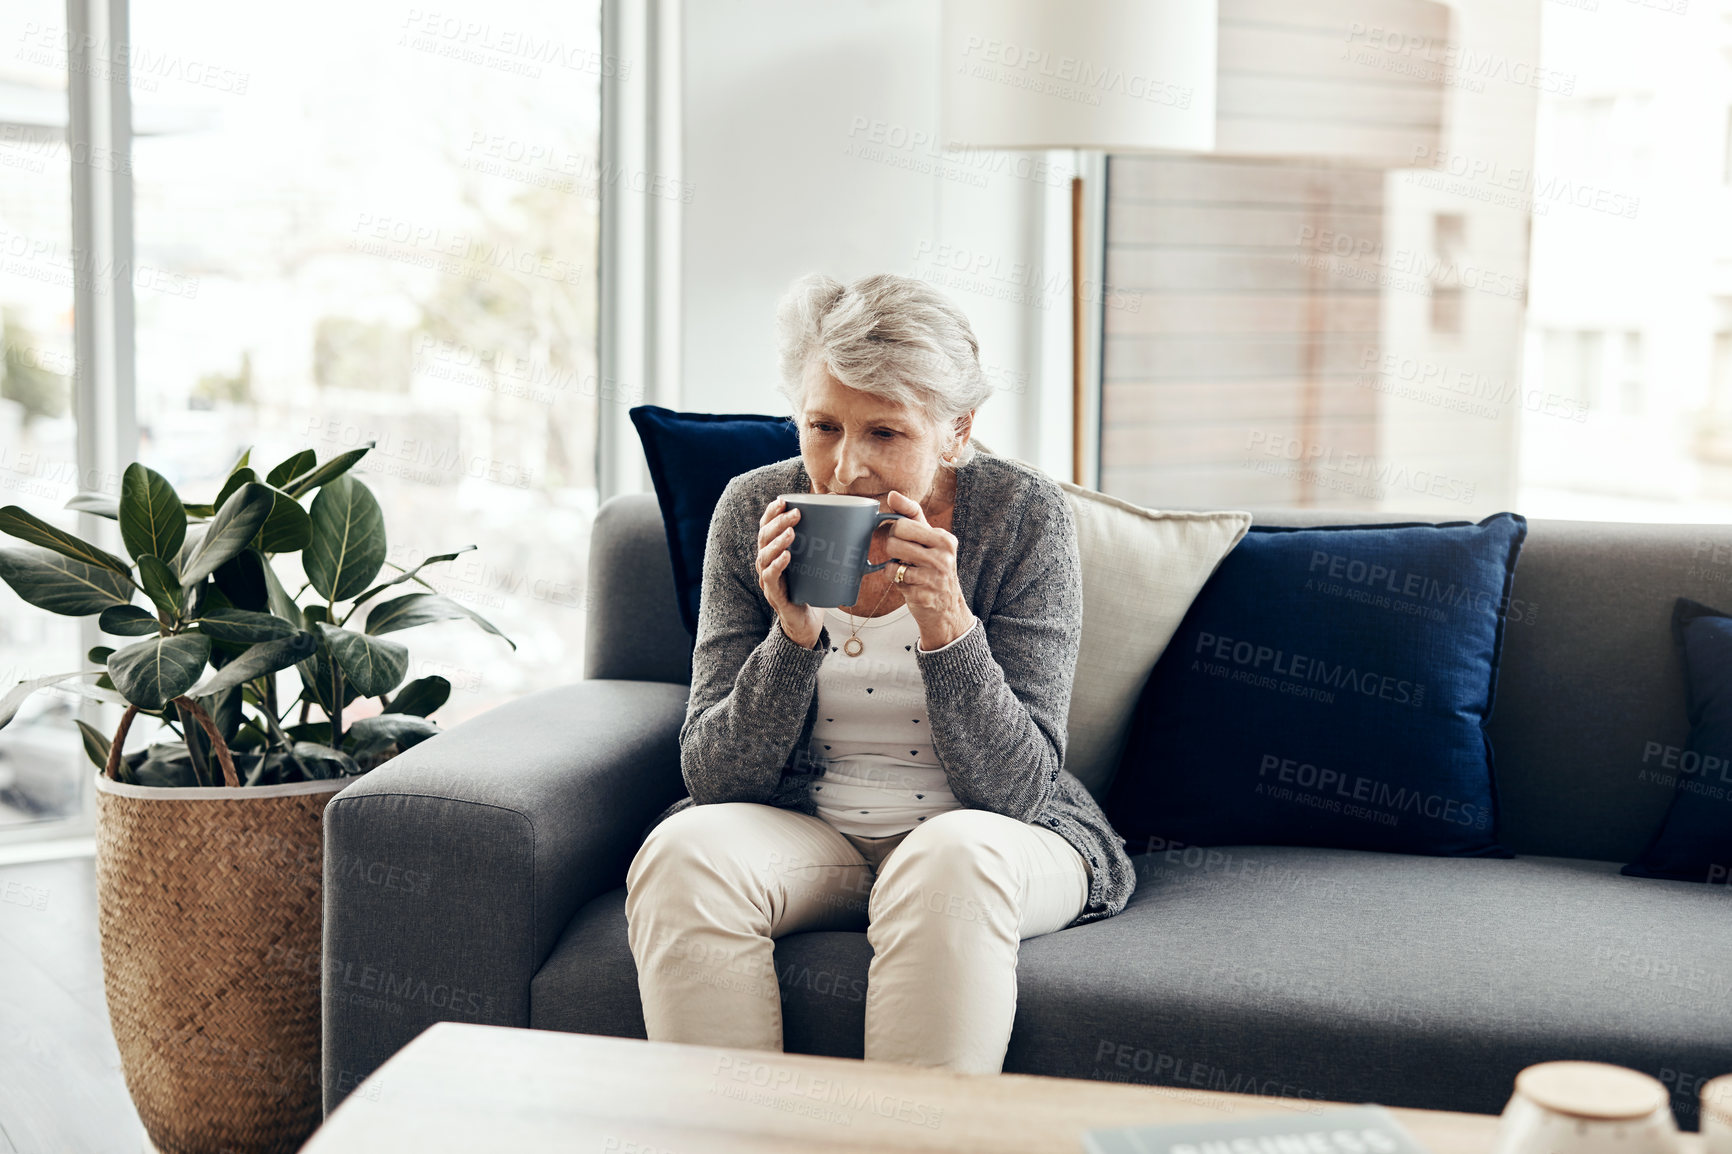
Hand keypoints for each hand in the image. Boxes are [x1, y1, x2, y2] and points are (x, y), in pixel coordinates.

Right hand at [756, 497, 823, 648]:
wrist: (807, 622)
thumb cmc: (812, 588)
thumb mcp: (819, 562)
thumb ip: (831, 542)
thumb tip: (860, 519)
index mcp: (775, 551)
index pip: (767, 527)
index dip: (772, 513)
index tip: (783, 500)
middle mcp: (767, 563)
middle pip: (763, 537)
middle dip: (778, 522)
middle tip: (796, 513)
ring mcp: (768, 580)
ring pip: (764, 555)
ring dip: (777, 541)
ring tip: (792, 532)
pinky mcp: (775, 595)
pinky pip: (771, 577)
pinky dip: (777, 565)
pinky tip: (787, 556)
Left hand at [883, 489, 974, 650]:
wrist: (947, 609)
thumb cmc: (934, 568)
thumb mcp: (929, 540)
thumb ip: (911, 515)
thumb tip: (892, 495)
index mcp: (944, 539)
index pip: (903, 523)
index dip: (896, 531)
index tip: (902, 537)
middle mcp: (943, 557)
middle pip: (893, 541)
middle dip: (892, 549)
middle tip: (904, 557)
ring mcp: (934, 578)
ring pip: (892, 563)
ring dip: (895, 569)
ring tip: (909, 572)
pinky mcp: (924, 595)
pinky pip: (894, 581)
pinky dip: (898, 583)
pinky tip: (911, 585)